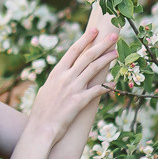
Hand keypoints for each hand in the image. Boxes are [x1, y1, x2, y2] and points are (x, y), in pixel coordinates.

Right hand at [30, 27, 118, 144]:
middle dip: (102, 44)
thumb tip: (62, 75)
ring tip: (117, 53)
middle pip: (87, 56)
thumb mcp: (47, 90)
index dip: (85, 39)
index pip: (73, 50)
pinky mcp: (79, 101)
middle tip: (113, 36)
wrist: (41, 128)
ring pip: (94, 69)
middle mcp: (66, 77)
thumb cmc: (41, 111)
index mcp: (57, 72)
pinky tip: (114, 83)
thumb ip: (56, 80)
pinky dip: (107, 86)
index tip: (95, 30)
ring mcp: (73, 88)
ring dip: (107, 60)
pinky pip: (97, 91)